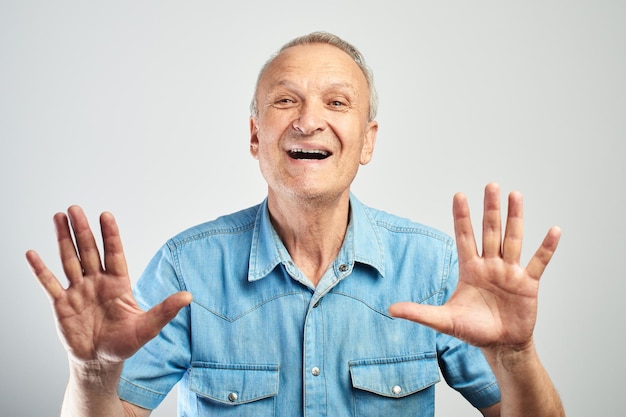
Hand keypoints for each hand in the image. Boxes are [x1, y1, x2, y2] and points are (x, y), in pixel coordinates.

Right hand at [26, 206, 191, 365]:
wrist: (100, 362)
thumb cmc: (125, 343)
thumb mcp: (147, 327)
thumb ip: (165, 310)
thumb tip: (189, 296)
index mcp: (118, 283)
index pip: (114, 253)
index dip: (110, 235)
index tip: (106, 215)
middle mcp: (97, 282)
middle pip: (89, 251)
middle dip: (83, 230)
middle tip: (75, 208)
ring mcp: (78, 291)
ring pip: (70, 260)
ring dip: (64, 239)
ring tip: (58, 217)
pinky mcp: (61, 304)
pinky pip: (49, 284)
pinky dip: (40, 269)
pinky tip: (32, 253)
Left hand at [389, 183, 560, 348]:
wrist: (500, 345)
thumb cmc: (473, 330)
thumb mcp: (444, 321)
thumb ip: (419, 313)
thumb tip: (390, 309)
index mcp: (470, 269)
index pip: (464, 237)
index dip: (461, 217)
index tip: (459, 195)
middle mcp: (490, 265)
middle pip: (490, 231)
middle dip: (490, 209)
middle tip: (491, 185)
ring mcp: (509, 272)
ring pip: (513, 239)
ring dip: (515, 218)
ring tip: (515, 195)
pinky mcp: (528, 284)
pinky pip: (539, 262)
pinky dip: (546, 248)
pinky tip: (554, 230)